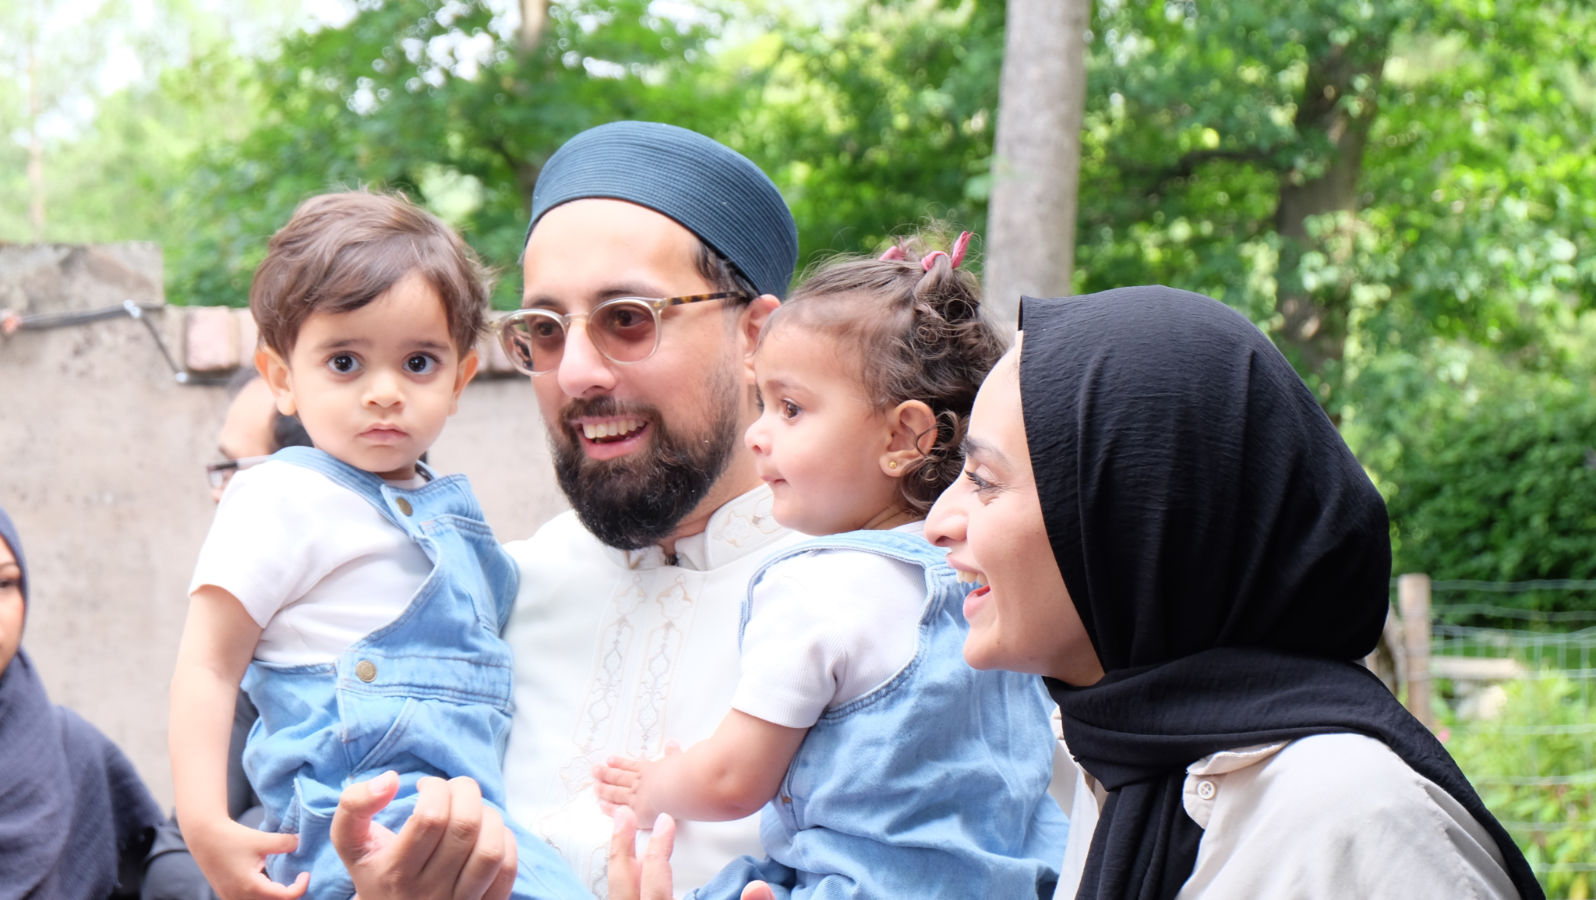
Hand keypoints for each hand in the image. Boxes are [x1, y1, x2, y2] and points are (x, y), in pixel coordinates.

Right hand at [186, 815, 306, 899]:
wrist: (203, 836)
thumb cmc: (231, 837)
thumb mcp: (262, 839)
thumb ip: (284, 843)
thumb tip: (300, 843)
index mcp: (250, 887)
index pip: (284, 897)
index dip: (300, 887)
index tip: (305, 873)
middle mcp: (239, 898)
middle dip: (289, 894)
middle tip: (299, 879)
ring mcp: (231, 898)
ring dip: (275, 896)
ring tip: (287, 882)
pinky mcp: (227, 895)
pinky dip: (263, 895)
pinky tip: (270, 882)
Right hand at [330, 770, 516, 899]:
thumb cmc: (376, 870)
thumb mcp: (351, 842)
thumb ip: (354, 805)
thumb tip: (391, 779)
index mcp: (395, 873)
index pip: (431, 817)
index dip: (436, 788)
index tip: (426, 786)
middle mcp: (428, 893)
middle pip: (464, 828)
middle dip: (466, 792)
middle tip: (454, 789)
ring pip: (490, 850)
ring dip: (489, 816)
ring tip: (472, 811)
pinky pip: (507, 870)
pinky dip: (505, 841)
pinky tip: (486, 833)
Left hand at [593, 742, 678, 820]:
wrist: (681, 788)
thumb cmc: (682, 774)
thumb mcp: (678, 758)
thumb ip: (673, 753)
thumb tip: (672, 745)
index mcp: (649, 770)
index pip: (630, 766)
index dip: (619, 763)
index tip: (609, 760)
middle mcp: (640, 783)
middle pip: (619, 778)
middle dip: (606, 774)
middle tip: (595, 770)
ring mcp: (636, 798)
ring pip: (616, 792)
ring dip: (604, 789)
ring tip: (595, 787)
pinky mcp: (637, 814)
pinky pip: (619, 811)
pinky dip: (609, 808)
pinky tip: (602, 806)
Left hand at [606, 809, 775, 899]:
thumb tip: (759, 887)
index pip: (655, 880)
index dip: (658, 849)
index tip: (667, 821)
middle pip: (622, 881)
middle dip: (622, 845)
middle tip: (623, 813)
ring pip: (616, 890)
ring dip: (619, 862)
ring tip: (623, 834)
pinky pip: (621, 896)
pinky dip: (623, 880)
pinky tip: (631, 871)